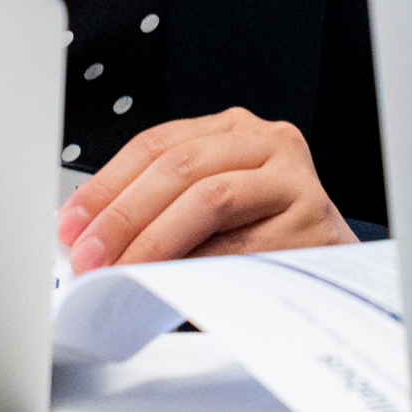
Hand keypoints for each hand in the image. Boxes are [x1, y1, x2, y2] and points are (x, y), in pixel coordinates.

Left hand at [58, 109, 356, 271]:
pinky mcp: (312, 219)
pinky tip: (171, 281)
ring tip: (121, 270)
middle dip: (123, 214)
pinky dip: (199, 265)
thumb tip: (92, 243)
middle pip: (180, 167)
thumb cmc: (265, 244)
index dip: (107, 184)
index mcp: (233, 130)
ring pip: (208, 198)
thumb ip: (162, 215)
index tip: (71, 222)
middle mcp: (267, 142)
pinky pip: (242, 243)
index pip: (157, 144)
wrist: (340, 276)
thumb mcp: (211, 215)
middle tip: (89, 254)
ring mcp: (294, 178)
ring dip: (154, 240)